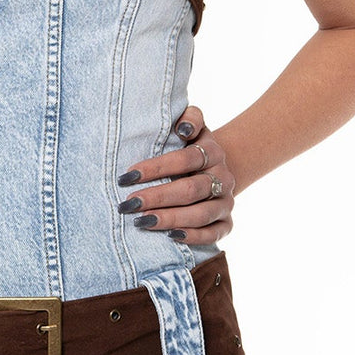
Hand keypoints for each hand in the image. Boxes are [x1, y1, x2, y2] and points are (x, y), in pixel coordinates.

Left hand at [116, 104, 234, 244]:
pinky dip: (193, 236)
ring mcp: (226, 201)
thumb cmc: (189, 146)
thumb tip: (182, 127)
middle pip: (191, 189)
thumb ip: (189, 118)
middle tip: (129, 204)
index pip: (185, 159)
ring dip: (170, 219)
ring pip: (201, 214)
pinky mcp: (227, 222)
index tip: (127, 176)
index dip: (156, 168)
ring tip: (141, 222)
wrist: (214, 169)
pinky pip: (214, 234)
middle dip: (157, 197)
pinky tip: (170, 236)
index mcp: (212, 151)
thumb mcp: (191, 125)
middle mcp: (223, 177)